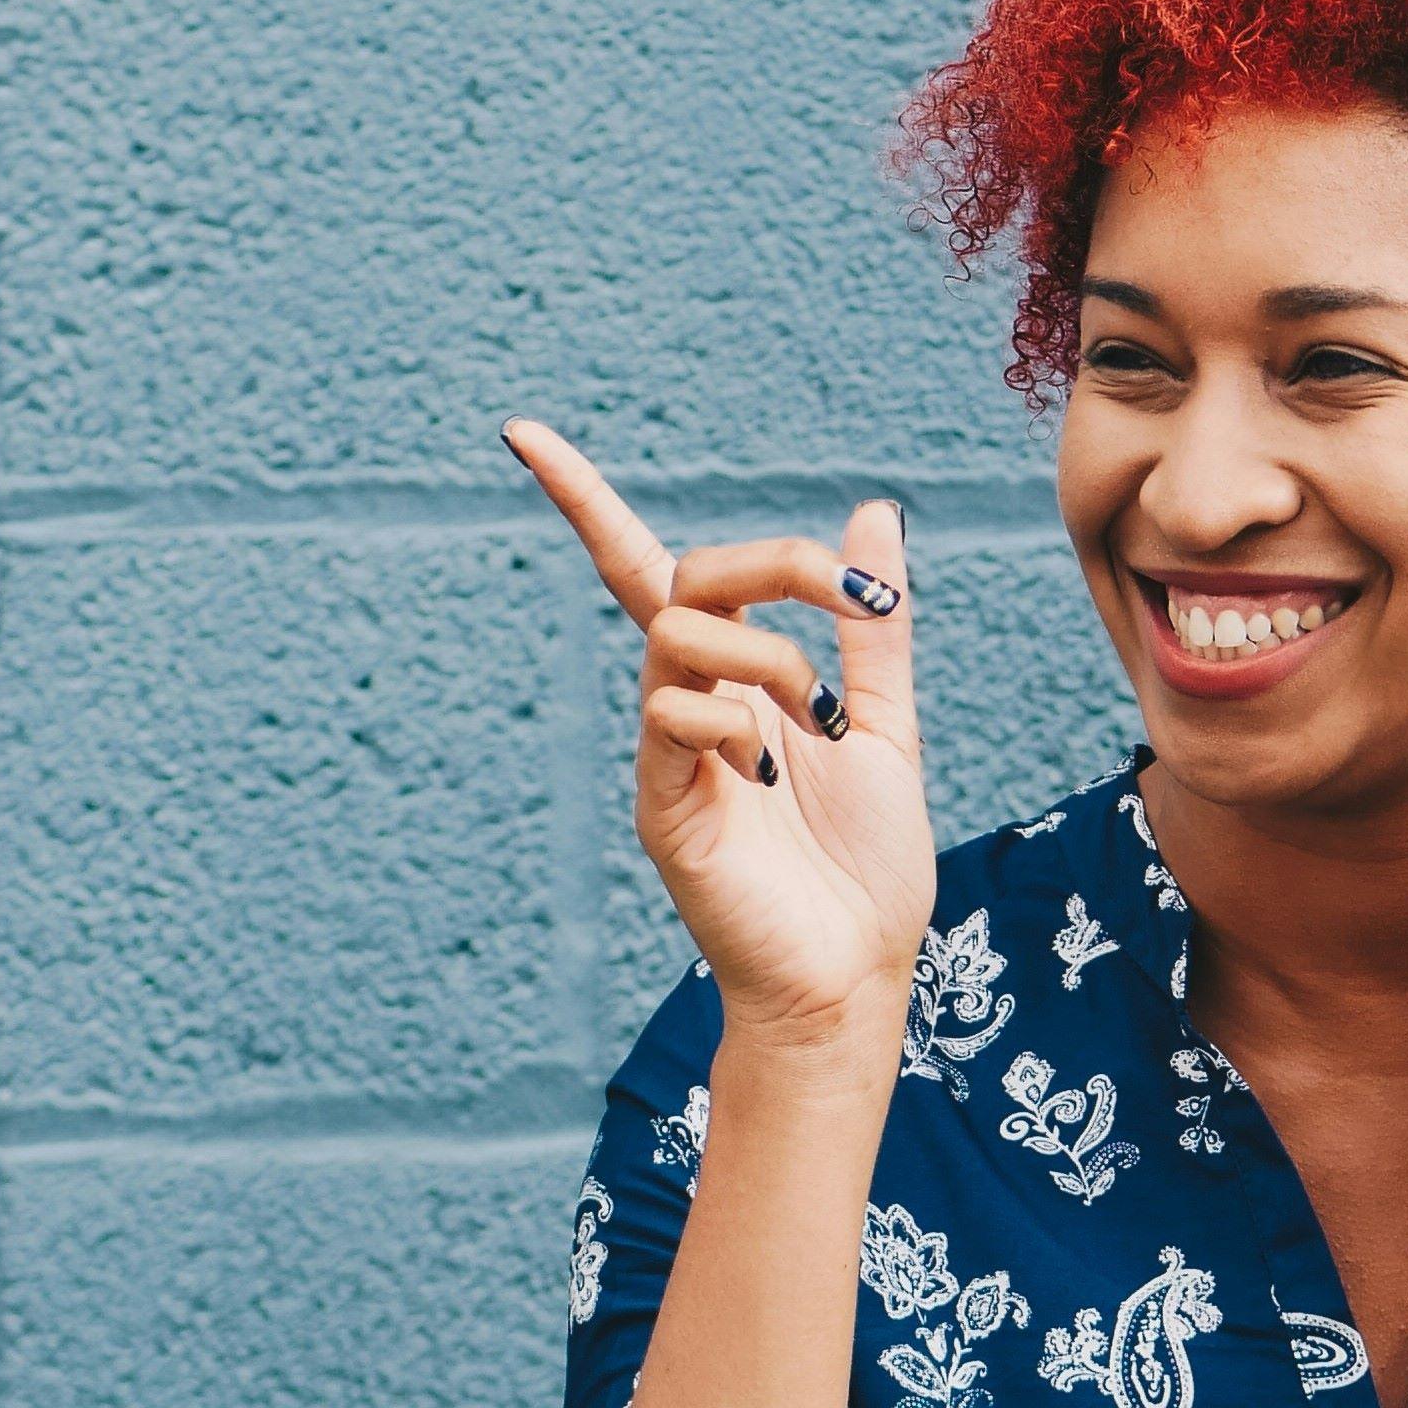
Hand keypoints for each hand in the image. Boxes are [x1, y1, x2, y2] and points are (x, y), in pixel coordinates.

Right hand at [505, 419, 936, 1053]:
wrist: (856, 976)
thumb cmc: (866, 868)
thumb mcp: (888, 725)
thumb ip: (874, 627)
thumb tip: (873, 513)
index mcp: (734, 682)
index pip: (647, 570)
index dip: (582, 500)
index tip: (519, 432)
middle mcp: (687, 706)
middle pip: (681, 577)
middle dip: (774, 563)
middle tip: (853, 598)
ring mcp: (667, 755)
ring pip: (677, 634)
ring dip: (771, 653)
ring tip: (822, 723)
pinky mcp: (661, 808)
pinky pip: (672, 716)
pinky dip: (733, 721)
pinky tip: (774, 776)